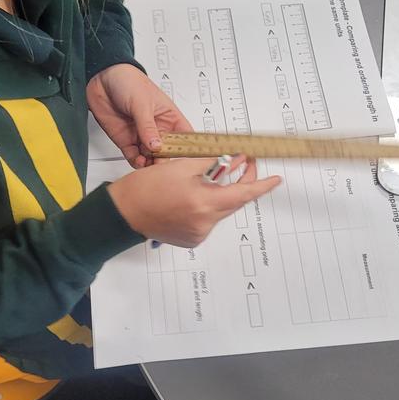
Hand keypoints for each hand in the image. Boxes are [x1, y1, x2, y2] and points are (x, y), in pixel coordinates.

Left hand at [87, 63, 192, 166]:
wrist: (101, 79)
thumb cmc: (128, 81)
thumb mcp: (142, 103)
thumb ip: (148, 127)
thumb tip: (156, 145)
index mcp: (169, 117)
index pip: (185, 136)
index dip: (189, 147)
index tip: (188, 158)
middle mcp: (157, 128)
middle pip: (168, 151)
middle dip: (166, 160)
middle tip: (163, 164)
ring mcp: (142, 136)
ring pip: (151, 157)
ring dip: (151, 163)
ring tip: (149, 164)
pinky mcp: (127, 140)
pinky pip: (135, 157)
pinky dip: (137, 162)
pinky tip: (139, 161)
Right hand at [109, 156, 280, 246]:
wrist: (123, 213)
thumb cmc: (144, 190)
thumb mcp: (182, 167)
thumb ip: (212, 164)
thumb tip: (234, 160)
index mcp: (204, 203)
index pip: (244, 194)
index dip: (262, 185)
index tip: (275, 179)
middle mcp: (204, 223)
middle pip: (233, 201)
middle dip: (239, 183)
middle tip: (242, 165)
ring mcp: (199, 233)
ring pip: (220, 210)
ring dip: (219, 194)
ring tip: (203, 180)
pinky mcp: (192, 239)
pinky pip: (208, 220)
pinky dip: (206, 206)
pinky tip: (191, 197)